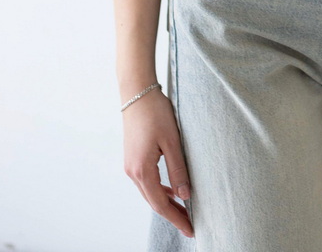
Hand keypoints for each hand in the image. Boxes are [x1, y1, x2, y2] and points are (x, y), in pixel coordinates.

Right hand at [122, 87, 193, 238]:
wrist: (137, 92)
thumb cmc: (155, 112)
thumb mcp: (172, 141)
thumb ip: (178, 170)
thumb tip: (186, 196)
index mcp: (142, 170)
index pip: (160, 204)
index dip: (176, 218)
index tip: (191, 229)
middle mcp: (132, 172)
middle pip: (154, 202)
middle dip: (172, 214)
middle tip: (190, 225)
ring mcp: (130, 165)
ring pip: (150, 193)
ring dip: (166, 203)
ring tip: (184, 211)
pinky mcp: (133, 158)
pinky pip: (147, 181)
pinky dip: (160, 189)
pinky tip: (172, 191)